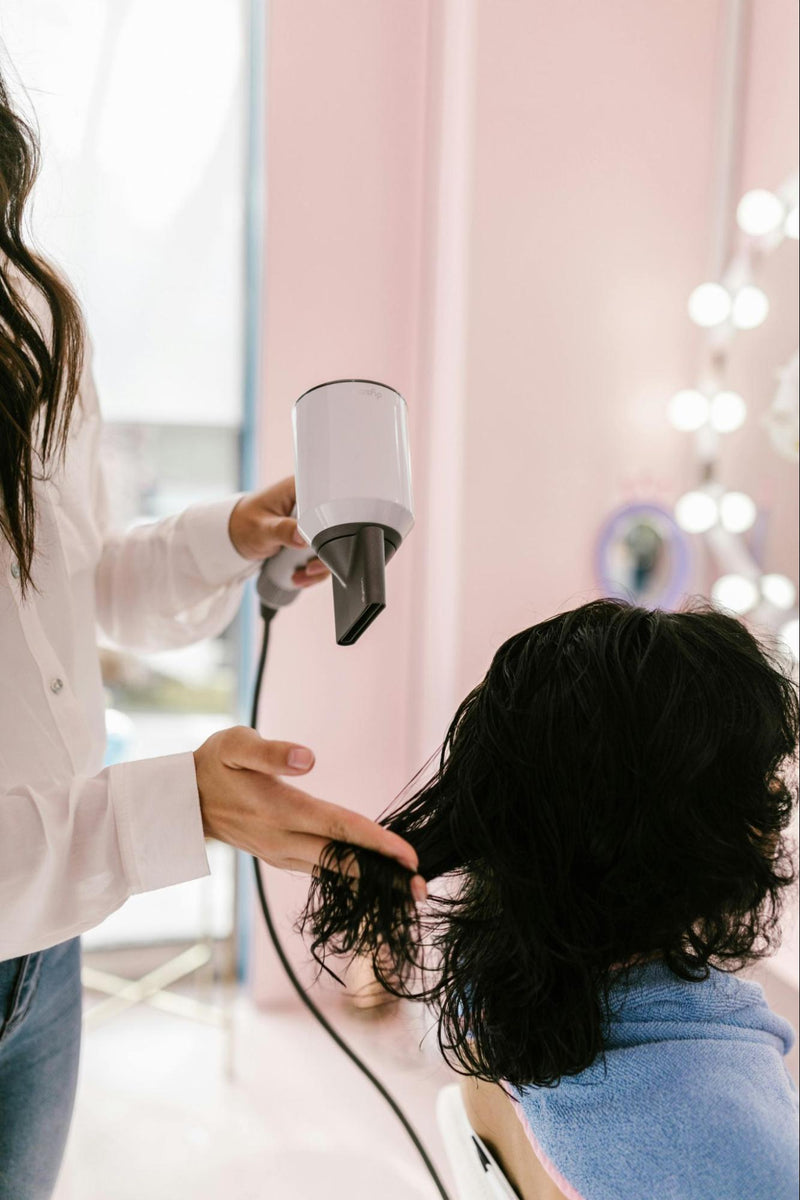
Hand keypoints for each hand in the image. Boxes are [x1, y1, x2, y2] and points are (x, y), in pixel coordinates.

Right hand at [194, 726, 425, 893]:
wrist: (180, 801)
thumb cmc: (213, 764)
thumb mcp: (236, 745)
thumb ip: (273, 752)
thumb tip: (308, 758)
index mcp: (280, 810)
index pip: (339, 829)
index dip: (376, 842)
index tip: (409, 856)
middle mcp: (284, 839)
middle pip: (344, 860)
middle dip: (385, 874)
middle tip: (424, 888)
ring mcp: (281, 853)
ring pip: (334, 870)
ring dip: (371, 879)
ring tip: (408, 888)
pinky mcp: (280, 857)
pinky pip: (321, 869)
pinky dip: (350, 873)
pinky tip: (373, 874)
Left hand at [228, 476, 328, 588]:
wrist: (235, 536)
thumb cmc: (244, 523)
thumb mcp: (261, 528)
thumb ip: (281, 530)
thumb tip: (303, 535)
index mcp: (300, 488)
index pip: (328, 499)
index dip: (331, 521)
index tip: (320, 543)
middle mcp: (311, 502)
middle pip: (335, 525)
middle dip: (324, 552)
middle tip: (310, 567)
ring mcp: (313, 520)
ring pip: (331, 544)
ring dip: (320, 565)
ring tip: (303, 575)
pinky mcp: (312, 535)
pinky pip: (323, 553)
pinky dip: (315, 569)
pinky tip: (301, 575)